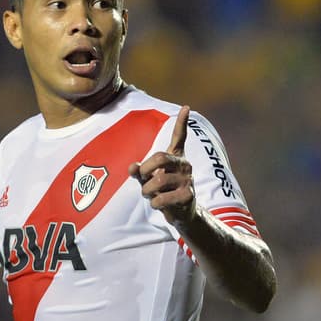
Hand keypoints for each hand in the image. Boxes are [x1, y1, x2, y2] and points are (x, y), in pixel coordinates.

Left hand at [130, 105, 196, 224]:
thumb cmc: (164, 192)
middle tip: (143, 178)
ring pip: (158, 180)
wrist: (182, 213)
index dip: (182, 123)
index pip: (179, 137)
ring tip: (149, 195)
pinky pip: (163, 198)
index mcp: (176, 158)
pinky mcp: (188, 195)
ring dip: (147, 191)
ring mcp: (188, 179)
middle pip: (160, 157)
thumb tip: (131, 166)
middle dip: (145, 169)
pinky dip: (155, 203)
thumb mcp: (148, 180)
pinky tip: (158, 204)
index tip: (186, 107)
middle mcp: (185, 165)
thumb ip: (139, 172)